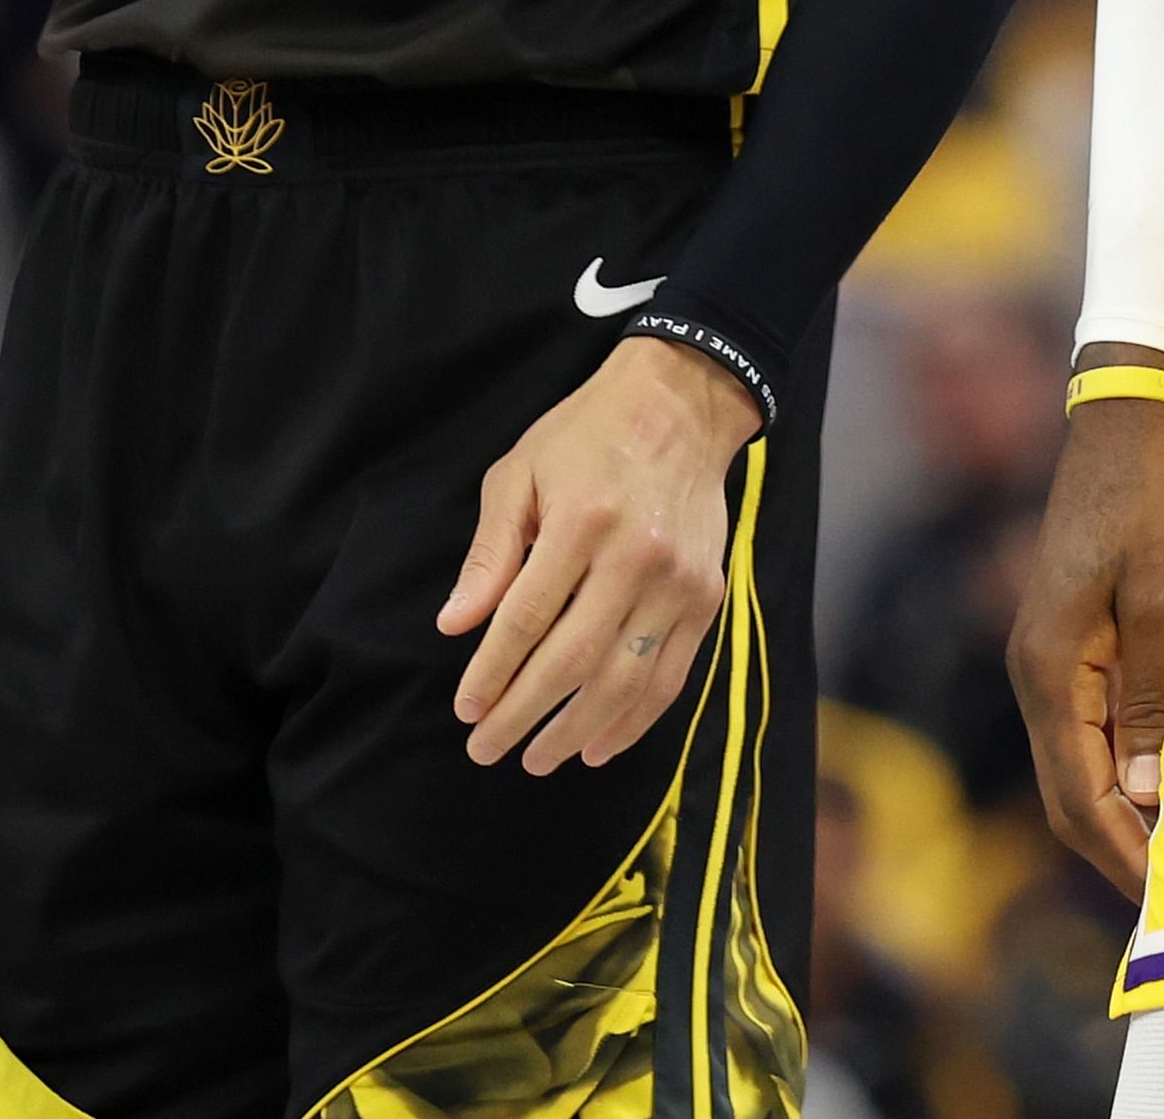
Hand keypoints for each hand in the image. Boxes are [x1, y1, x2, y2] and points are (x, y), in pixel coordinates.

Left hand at [439, 337, 760, 773]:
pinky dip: (634, 720)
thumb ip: (491, 552)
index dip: (492, 672)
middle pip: (572, 660)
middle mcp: (636, 556)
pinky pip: (670, 676)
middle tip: (486, 749)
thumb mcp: (520, 472)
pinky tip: (599, 744)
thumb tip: (456, 625)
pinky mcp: (707, 597)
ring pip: (624, 681)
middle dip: (523, 715)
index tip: (466, 710)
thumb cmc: (586, 434)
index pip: (526, 618)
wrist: (681, 404)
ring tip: (538, 759)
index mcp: (582, 521)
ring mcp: (679, 582)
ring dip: (577, 730)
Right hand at [1006, 390, 1163, 895]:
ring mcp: (1046, 662)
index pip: (1079, 792)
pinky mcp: (1068, 648)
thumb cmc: (1157, 504)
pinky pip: (1086, 733)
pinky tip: (1162, 790)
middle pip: (1066, 793)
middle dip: (1115, 851)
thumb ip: (1155, 697)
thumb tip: (1145, 795)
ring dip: (1118, 816)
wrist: (1126, 430)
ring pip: (1074, 768)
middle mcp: (1036, 674)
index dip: (1124, 852)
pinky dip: (1118, 775)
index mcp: (1051, 668)